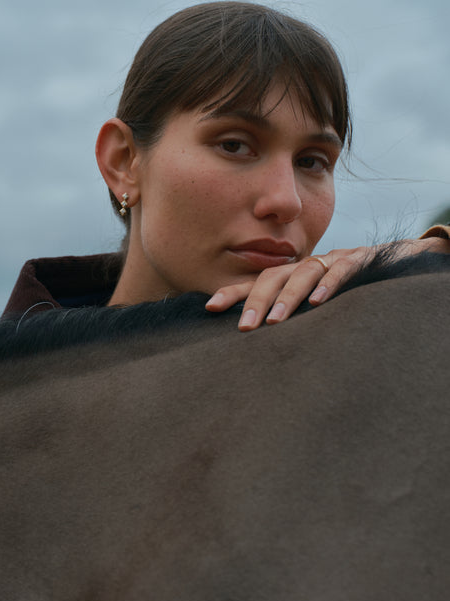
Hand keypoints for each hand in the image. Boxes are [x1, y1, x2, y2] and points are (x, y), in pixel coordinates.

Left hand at [205, 237, 448, 330]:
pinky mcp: (359, 261)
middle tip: (245, 327)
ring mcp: (332, 260)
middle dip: (256, 300)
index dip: (233, 293)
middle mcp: (306, 266)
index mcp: (292, 275)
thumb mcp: (313, 301)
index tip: (209, 307)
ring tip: (275, 322)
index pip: (257, 282)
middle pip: (274, 276)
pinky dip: (329, 285)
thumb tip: (258, 340)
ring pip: (304, 274)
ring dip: (288, 298)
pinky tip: (319, 303)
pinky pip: (342, 271)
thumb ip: (290, 314)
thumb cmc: (345, 288)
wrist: (391, 261)